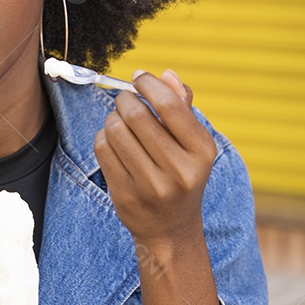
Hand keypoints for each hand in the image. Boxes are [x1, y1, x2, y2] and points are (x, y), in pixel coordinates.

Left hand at [94, 69, 216, 246]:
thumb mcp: (193, 145)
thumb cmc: (181, 175)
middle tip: (125, 100)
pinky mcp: (125, 195)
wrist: (170, 228)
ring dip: (112, 118)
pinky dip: (103, 137)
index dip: (149, 84)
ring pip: (115, 130)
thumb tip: (167, 75)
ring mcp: (151, 186)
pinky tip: (113, 142)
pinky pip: (103, 149)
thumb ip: (183, 107)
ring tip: (119, 122)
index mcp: (202, 152)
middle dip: (125, 100)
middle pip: (137, 115)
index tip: (138, 77)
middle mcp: (180, 170)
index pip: (170, 105)